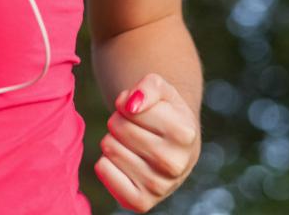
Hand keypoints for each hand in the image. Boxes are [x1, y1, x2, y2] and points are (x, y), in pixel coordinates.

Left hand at [94, 72, 200, 211]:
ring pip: (109, 148)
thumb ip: (147, 86)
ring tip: (131, 143)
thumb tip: (129, 105)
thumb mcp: (160, 87)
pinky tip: (124, 161)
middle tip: (134, 127)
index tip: (139, 109)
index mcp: (185, 133)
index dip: (127, 103)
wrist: (175, 146)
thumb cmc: (164, 110)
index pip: (129, 109)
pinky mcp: (141, 203)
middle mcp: (176, 164)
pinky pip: (103, 171)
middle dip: (119, 121)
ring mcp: (160, 187)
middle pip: (117, 128)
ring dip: (114, 140)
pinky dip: (106, 161)